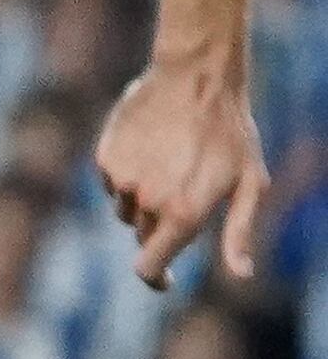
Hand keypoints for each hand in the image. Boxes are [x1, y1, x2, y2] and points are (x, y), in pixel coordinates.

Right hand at [95, 61, 270, 287]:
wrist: (196, 79)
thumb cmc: (232, 132)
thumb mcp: (251, 183)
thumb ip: (240, 232)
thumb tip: (242, 275)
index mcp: (183, 214)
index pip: (149, 266)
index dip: (155, 278)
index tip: (163, 280)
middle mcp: (147, 202)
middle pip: (142, 234)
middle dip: (160, 225)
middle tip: (184, 192)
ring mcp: (122, 180)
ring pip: (125, 207)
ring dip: (142, 198)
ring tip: (169, 162)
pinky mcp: (106, 159)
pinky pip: (112, 181)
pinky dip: (128, 174)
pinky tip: (152, 147)